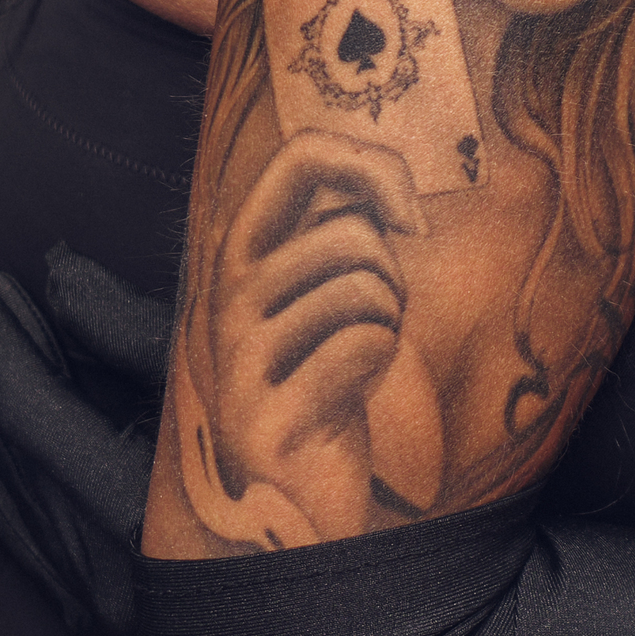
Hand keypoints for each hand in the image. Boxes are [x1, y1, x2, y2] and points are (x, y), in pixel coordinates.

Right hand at [197, 131, 428, 530]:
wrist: (303, 481)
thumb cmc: (330, 367)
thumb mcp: (334, 283)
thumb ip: (349, 224)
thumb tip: (397, 195)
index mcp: (239, 250)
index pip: (301, 155)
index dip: (372, 166)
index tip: (409, 216)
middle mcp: (226, 296)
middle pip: (350, 234)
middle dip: (392, 276)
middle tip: (377, 320)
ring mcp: (239, 358)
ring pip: (364, 290)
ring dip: (389, 324)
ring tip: (362, 356)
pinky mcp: (266, 416)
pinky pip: (364, 345)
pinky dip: (382, 362)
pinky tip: (355, 390)